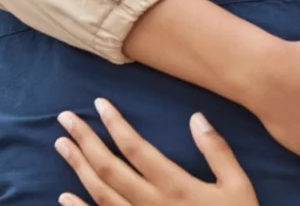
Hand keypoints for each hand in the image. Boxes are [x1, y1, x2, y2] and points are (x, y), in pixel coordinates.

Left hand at [55, 99, 257, 205]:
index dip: (115, 125)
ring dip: (78, 168)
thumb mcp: (237, 185)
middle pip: (109, 168)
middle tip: (65, 118)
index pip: (135, 148)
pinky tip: (64, 196)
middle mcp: (149, 204)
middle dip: (85, 141)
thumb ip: (217, 151)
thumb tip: (196, 117)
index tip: (99, 104)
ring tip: (62, 145)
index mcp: (174, 186)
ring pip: (100, 193)